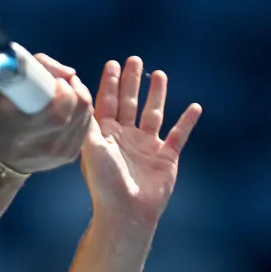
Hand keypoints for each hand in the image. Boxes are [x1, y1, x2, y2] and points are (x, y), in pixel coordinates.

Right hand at [0, 54, 91, 174]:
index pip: (60, 108)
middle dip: (76, 89)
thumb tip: (70, 74)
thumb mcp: (4, 88)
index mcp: (23, 130)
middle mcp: (44, 146)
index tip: (55, 81)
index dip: (64, 88)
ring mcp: (59, 154)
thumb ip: (36, 68)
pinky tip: (70, 109)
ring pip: (86, 117)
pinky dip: (82, 113)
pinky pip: (87, 127)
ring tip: (65, 94)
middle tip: (63, 83)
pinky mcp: (69, 156)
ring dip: (80, 99)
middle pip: (79, 110)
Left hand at [80, 57, 200, 228]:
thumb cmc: (104, 181)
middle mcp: (126, 138)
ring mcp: (147, 147)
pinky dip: (187, 121)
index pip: (108, 102)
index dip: (110, 83)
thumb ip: (87, 117)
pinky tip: (195, 107)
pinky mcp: (166, 157)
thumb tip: (75, 87)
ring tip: (159, 74)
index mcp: (106, 135)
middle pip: (130, 103)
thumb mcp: (91, 145)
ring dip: (157, 94)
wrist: (126, 211)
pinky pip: (179, 135)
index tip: (113, 63)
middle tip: (135, 60)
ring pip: (153, 113)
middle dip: (132, 82)